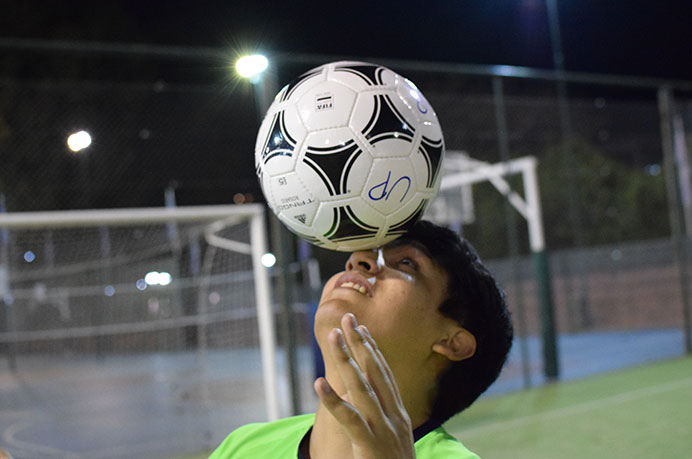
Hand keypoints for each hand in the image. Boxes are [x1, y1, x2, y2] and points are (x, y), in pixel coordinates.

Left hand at [314, 313, 414, 458]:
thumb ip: (375, 421)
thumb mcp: (388, 442)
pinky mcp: (370, 445)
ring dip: (346, 360)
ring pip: (361, 388)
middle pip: (374, 372)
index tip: (361, 328)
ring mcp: (383, 430)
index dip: (372, 349)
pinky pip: (349, 420)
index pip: (384, 374)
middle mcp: (393, 417)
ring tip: (332, 338)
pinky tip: (318, 384)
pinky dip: (333, 400)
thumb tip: (355, 402)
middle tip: (347, 318)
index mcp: (398, 415)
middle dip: (360, 343)